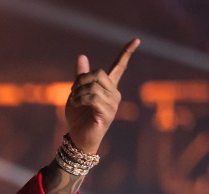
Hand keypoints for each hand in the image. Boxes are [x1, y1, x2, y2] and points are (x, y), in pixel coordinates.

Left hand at [65, 38, 139, 153]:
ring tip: (74, 101)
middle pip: (99, 73)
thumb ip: (80, 76)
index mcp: (108, 87)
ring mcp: (112, 103)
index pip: (119, 67)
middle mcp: (114, 93)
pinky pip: (92, 97)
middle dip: (81, 79)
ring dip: (78, 92)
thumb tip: (81, 56)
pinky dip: (80, 99)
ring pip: (93, 86)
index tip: (136, 39)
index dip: (126, 53)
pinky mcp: (107, 112)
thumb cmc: (79, 117)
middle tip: (73, 91)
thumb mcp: (76, 93)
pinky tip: (77, 104)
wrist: (78, 138)